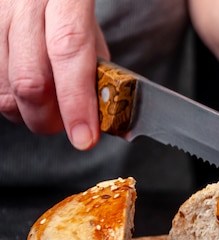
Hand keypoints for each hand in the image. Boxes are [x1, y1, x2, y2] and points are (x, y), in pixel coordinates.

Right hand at [0, 0, 108, 148]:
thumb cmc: (74, 4)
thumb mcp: (96, 27)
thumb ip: (99, 67)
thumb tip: (98, 114)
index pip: (69, 51)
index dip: (76, 101)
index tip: (85, 137)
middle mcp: (25, 2)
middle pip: (30, 79)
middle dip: (50, 119)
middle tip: (71, 126)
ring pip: (5, 87)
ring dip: (30, 113)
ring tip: (52, 109)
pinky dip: (13, 100)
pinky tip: (29, 97)